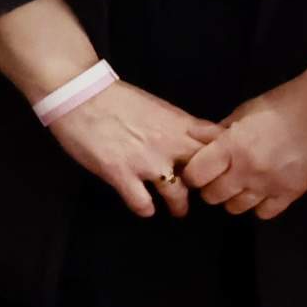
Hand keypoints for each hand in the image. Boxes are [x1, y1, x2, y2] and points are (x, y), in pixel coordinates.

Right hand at [44, 77, 223, 219]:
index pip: (217, 143)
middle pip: (205, 172)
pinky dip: (146, 209)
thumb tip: (195, 139)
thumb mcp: (158, 107)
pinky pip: (142, 202)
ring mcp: (145, 161)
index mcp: (180, 123)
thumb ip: (179, 125)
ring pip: (177, 194)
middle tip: (205, 195)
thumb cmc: (117, 98)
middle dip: (208, 186)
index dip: (226, 157)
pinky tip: (146, 208)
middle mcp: (169, 144)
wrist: (79, 96)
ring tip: (178, 210)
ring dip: (179, 205)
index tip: (227, 167)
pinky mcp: (120, 174)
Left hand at [178, 77, 306, 220]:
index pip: (195, 175)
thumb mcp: (245, 111)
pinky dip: (260, 205)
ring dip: (234, 196)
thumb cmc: (283, 104)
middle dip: (211, 186)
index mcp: (232, 147)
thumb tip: (192, 135)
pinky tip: (264, 189)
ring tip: (244, 182)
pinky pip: (263, 213)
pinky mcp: (291, 194)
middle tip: (222, 174)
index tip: (201, 167)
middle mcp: (247, 170)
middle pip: (212, 196)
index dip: (194, 172)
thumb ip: (218, 129)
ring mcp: (270, 185)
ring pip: (235, 208)